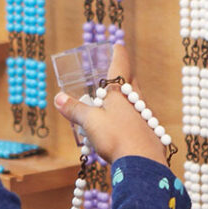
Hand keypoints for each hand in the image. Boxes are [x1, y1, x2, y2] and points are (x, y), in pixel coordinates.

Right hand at [53, 45, 168, 165]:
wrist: (144, 163)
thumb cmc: (116, 136)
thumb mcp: (90, 121)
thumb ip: (74, 109)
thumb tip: (58, 98)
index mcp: (121, 90)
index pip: (122, 62)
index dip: (118, 52)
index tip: (116, 45)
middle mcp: (137, 99)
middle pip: (130, 81)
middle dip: (120, 75)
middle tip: (110, 74)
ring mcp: (145, 116)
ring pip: (135, 100)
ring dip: (124, 98)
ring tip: (111, 103)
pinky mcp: (149, 132)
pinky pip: (137, 118)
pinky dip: (127, 117)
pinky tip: (120, 128)